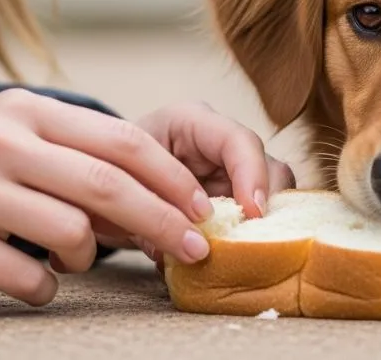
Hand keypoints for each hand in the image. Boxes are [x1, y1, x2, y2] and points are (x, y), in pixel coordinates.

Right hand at [0, 89, 224, 305]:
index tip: (200, 209)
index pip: (121, 140)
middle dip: (164, 222)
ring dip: (87, 257)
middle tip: (193, 249)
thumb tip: (142, 197)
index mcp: (22, 110)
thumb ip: (63, 154)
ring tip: (66, 258)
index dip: (171, 179)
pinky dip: (44, 287)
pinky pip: (28, 278)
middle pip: (111, 185)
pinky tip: (29, 279)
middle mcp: (0, 141)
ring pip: (74, 233)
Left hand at [100, 102, 294, 266]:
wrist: (106, 176)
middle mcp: (219, 141)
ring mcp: (233, 170)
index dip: (252, 174)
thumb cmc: (113, 170)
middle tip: (252, 242)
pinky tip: (231, 258)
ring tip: (240, 253)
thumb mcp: (122, 183)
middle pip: (269, 166)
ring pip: (274, 194)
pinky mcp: (236, 198)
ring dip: (263, 226)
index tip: (253, 212)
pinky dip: (250, 239)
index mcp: (189, 122)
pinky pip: (260, 218)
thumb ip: (150, 207)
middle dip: (267, 206)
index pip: (236, 139)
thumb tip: (180, 248)